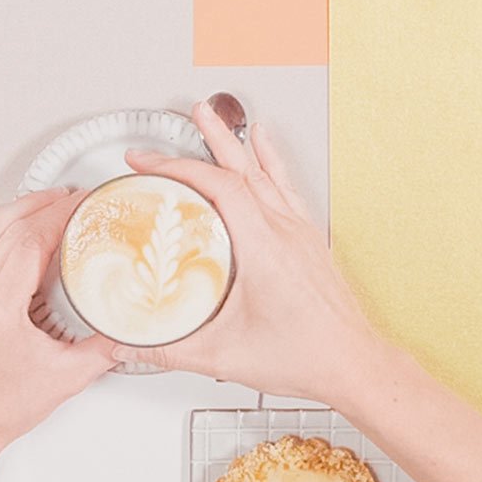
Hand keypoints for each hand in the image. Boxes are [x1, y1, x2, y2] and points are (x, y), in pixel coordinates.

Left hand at [0, 188, 115, 459]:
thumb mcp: (65, 378)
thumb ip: (104, 348)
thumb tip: (130, 323)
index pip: (30, 241)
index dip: (60, 216)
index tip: (81, 206)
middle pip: (8, 226)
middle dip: (45, 205)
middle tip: (72, 200)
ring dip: (17, 207)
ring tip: (44, 201)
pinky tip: (1, 215)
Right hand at [112, 100, 379, 404]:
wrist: (355, 366)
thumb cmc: (306, 358)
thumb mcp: (224, 356)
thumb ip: (167, 349)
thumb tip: (126, 343)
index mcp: (263, 248)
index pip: (218, 187)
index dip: (179, 168)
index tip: (148, 163)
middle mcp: (283, 231)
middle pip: (242, 168)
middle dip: (209, 138)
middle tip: (186, 115)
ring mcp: (298, 232)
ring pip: (263, 172)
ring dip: (236, 142)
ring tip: (216, 117)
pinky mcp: (306, 239)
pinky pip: (285, 186)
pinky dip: (270, 161)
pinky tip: (265, 145)